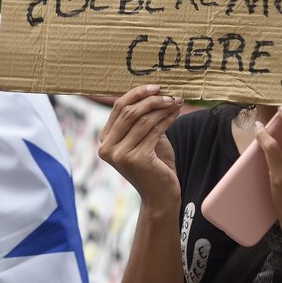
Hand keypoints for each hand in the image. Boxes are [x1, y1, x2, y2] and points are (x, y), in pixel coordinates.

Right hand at [98, 85, 183, 210]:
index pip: (117, 107)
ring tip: (176, 102)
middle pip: (129, 112)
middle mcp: (107, 148)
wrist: (160, 195)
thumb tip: (153, 90)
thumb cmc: (154, 165)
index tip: (155, 87)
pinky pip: (154, 131)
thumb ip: (141, 118)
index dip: (136, 93)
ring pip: (143, 120)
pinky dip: (167, 119)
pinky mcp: (135, 159)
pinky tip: (176, 114)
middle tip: (169, 95)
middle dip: (151, 100)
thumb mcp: (144, 138)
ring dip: (162, 108)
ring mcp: (120, 155)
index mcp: (105, 140)